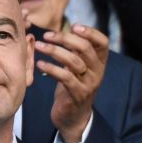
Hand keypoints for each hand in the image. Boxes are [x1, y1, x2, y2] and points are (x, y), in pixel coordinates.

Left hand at [35, 23, 109, 142]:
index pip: (103, 42)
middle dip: (65, 38)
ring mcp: (89, 84)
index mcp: (100, 63)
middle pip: (86, 48)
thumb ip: (77, 51)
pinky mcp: (78, 94)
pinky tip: (40, 64)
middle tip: (47, 35)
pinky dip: (51, 68)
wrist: (73, 116)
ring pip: (74, 61)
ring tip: (38, 46)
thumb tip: (69, 29)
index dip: (91, 31)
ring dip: (54, 51)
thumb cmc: (72, 87)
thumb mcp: (78, 68)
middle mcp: (97, 72)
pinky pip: (65, 77)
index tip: (74, 26)